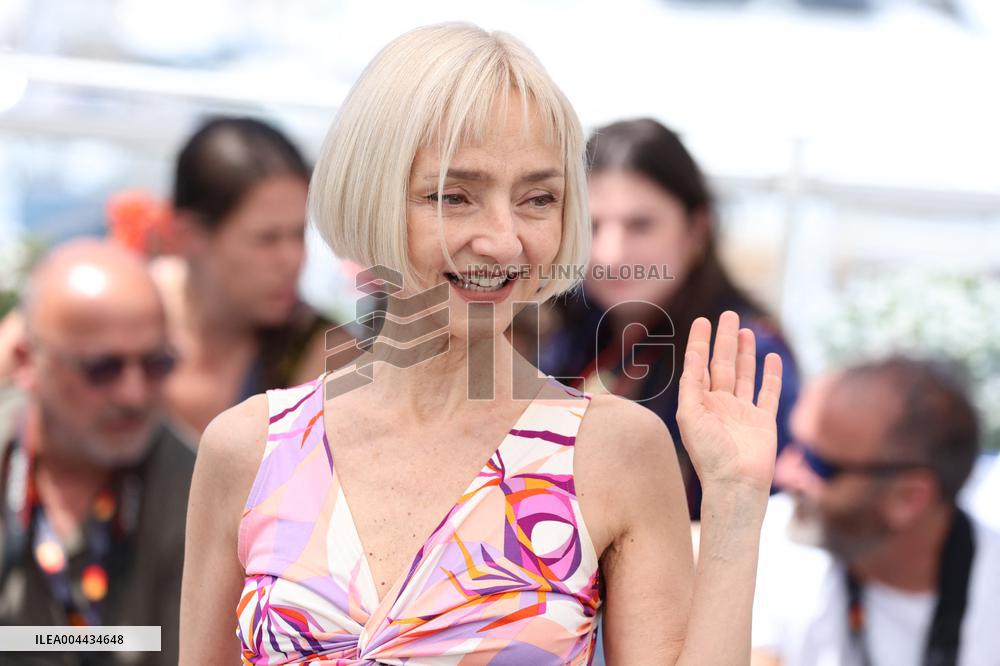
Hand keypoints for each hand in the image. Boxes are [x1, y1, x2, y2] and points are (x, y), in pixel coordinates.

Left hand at [677, 311, 782, 495]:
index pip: (699, 365)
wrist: (736, 484)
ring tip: (745, 330)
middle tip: (728, 314)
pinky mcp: (763, 421)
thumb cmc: (709, 453)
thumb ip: (691, 386)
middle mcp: (720, 404)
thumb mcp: (690, 417)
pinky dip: (770, 375)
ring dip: (744, 352)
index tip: (703, 321)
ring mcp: (742, 412)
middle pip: (723, 364)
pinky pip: (768, 392)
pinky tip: (771, 358)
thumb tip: (692, 357)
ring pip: (744, 374)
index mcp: (699, 402)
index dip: (700, 343)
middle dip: (724, 339)